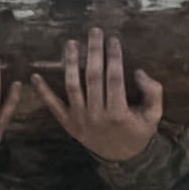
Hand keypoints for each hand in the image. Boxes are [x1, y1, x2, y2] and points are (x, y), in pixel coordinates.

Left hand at [39, 23, 166, 165]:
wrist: (120, 157)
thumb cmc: (138, 131)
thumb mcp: (153, 116)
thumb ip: (153, 93)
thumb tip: (140, 72)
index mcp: (119, 114)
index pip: (115, 78)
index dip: (114, 57)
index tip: (113, 39)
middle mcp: (97, 116)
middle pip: (93, 78)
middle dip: (94, 52)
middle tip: (94, 32)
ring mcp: (80, 120)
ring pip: (73, 86)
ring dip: (71, 63)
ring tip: (71, 43)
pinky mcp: (68, 124)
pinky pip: (53, 107)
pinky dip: (43, 92)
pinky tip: (35, 76)